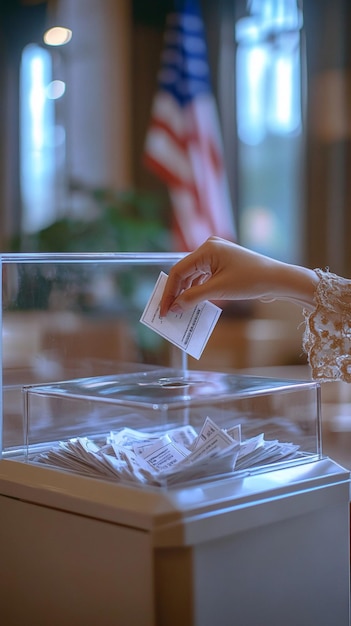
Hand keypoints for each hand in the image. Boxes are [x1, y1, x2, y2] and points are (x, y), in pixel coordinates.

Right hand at [159, 236, 316, 315]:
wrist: (277, 279)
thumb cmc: (251, 280)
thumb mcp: (219, 290)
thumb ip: (193, 297)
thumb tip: (175, 307)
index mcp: (206, 249)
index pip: (178, 271)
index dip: (169, 292)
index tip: (164, 310)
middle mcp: (209, 247)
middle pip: (184, 272)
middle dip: (176, 293)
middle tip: (168, 312)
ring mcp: (216, 254)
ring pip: (193, 275)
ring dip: (186, 292)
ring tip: (179, 310)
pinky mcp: (222, 263)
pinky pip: (203, 276)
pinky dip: (197, 289)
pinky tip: (193, 302)